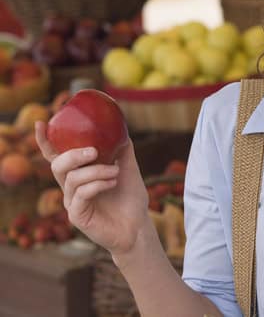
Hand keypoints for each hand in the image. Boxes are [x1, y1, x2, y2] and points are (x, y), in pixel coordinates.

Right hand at [35, 121, 148, 255]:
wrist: (138, 225)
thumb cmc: (130, 198)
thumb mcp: (128, 168)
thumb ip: (121, 150)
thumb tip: (119, 128)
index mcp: (78, 175)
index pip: (56, 156)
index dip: (45, 142)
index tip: (41, 123)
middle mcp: (71, 188)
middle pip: (57, 166)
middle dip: (73, 155)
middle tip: (94, 151)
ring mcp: (72, 203)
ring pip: (72, 179)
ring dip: (96, 171)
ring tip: (115, 172)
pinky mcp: (77, 216)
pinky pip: (80, 195)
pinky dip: (97, 184)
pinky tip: (112, 182)